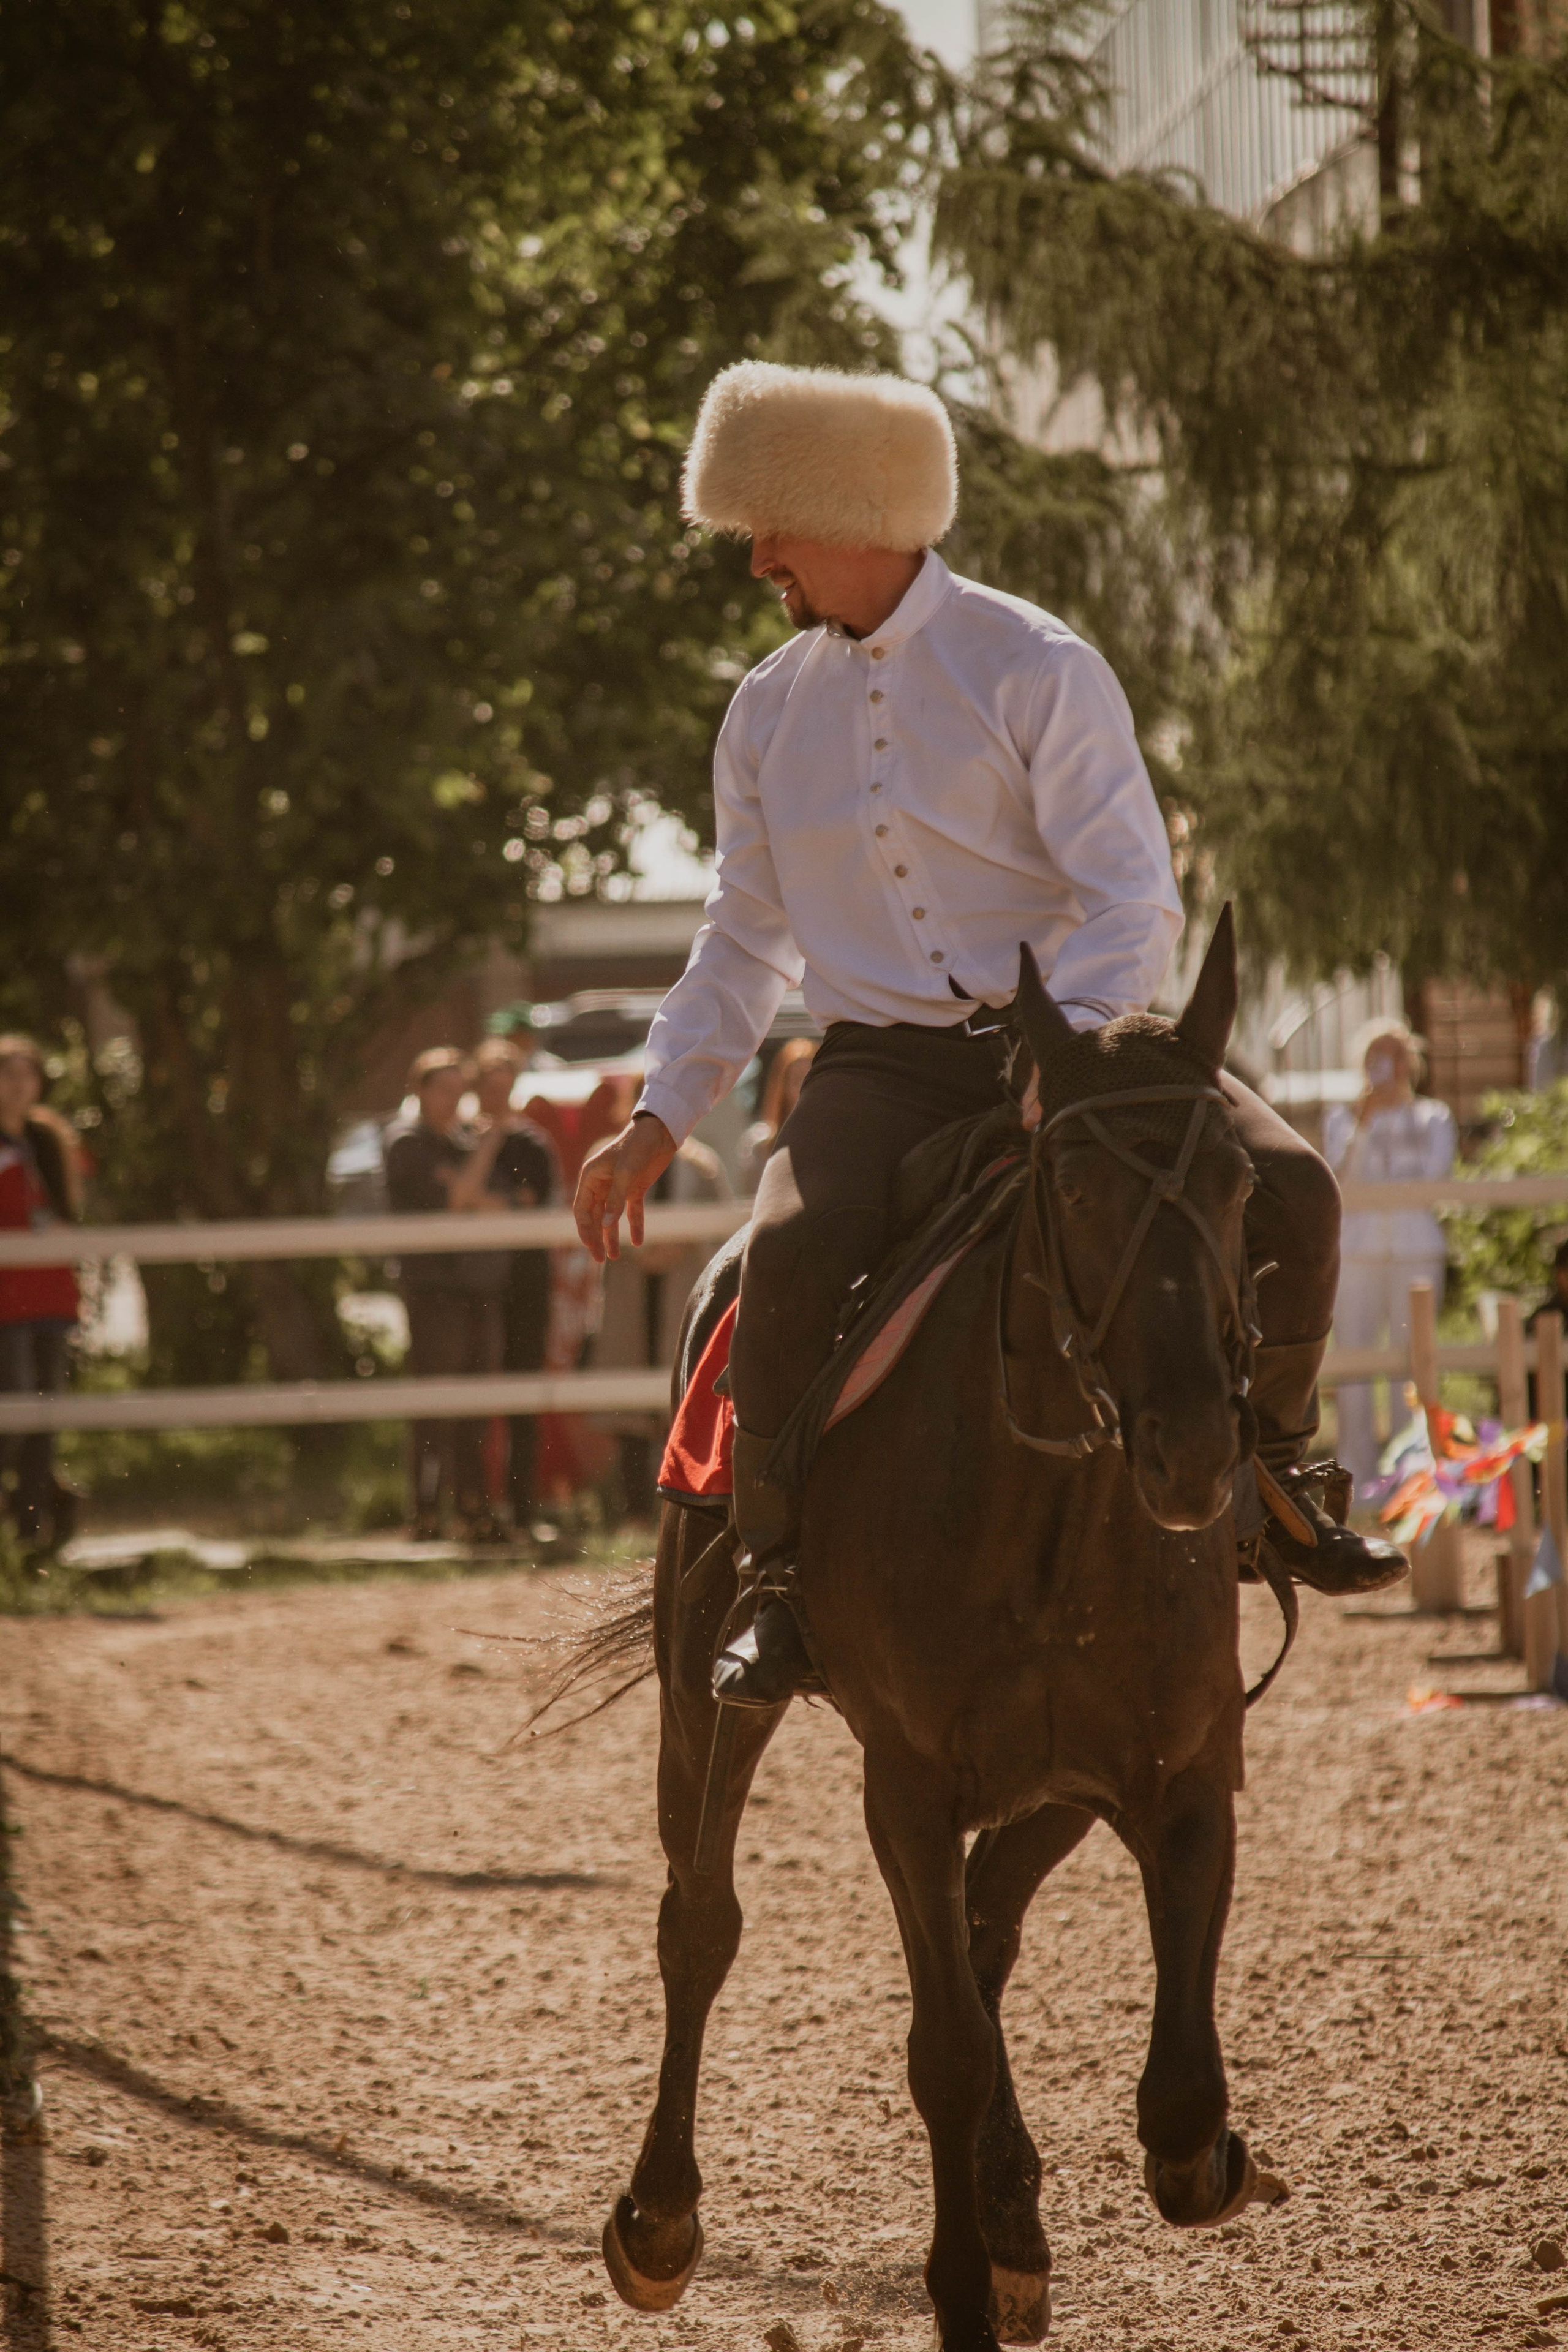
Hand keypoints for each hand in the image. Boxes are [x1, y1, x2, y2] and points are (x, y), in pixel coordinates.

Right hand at [574, 1113, 676, 1262]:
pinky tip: (637, 1241)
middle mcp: (601, 1183)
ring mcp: (618, 1186)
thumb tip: (606, 1226)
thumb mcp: (626, 1173)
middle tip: (601, 1259)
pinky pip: (631, 1211)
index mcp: (590, 1176)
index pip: (582, 1209)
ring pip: (611, 1217)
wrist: (659, 1132)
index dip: (585, 1230)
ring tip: (615, 1256)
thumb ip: (616, 1200)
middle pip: (595, 1216)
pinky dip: (634, 1226)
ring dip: (612, 1236)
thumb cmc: (638, 1146)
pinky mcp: (634, 1188)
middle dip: (597, 1238)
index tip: (590, 1248)